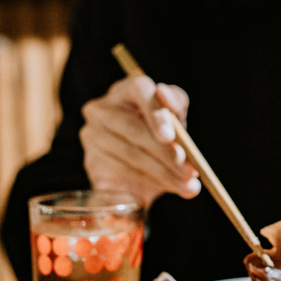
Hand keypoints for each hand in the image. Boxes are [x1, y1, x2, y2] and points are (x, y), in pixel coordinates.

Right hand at [80, 75, 200, 209]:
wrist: (139, 171)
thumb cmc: (158, 136)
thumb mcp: (174, 121)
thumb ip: (176, 108)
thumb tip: (168, 99)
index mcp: (125, 91)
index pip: (138, 89)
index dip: (156, 112)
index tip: (171, 136)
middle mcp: (102, 110)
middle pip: (134, 128)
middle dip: (166, 152)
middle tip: (189, 170)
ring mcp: (92, 137)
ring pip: (131, 155)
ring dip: (164, 173)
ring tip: (187, 186)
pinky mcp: (91, 164)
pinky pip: (120, 175)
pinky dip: (145, 185)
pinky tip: (161, 191)